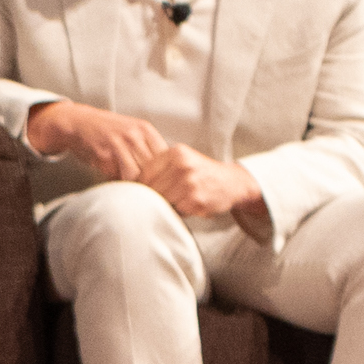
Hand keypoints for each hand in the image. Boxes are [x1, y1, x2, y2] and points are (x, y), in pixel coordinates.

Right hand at [24, 99, 166, 181]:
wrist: (78, 123)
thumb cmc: (106, 133)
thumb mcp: (131, 133)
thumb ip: (146, 150)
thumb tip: (163, 176)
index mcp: (146, 130)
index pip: (167, 157)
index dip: (166, 175)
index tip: (163, 188)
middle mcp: (135, 135)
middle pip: (154, 166)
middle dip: (153, 183)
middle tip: (152, 197)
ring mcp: (120, 143)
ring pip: (138, 173)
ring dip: (138, 186)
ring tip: (137, 194)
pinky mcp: (105, 153)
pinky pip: (120, 174)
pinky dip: (121, 183)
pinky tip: (119, 184)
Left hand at [138, 143, 261, 223]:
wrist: (233, 182)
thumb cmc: (202, 173)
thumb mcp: (182, 160)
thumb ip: (160, 167)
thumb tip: (129, 184)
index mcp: (176, 153)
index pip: (144, 172)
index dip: (139, 186)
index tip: (139, 192)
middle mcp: (182, 165)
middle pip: (150, 188)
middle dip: (152, 196)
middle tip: (158, 199)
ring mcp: (189, 183)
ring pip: (161, 200)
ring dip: (165, 205)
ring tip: (178, 200)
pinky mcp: (195, 200)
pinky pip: (176, 210)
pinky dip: (179, 211)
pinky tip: (189, 205)